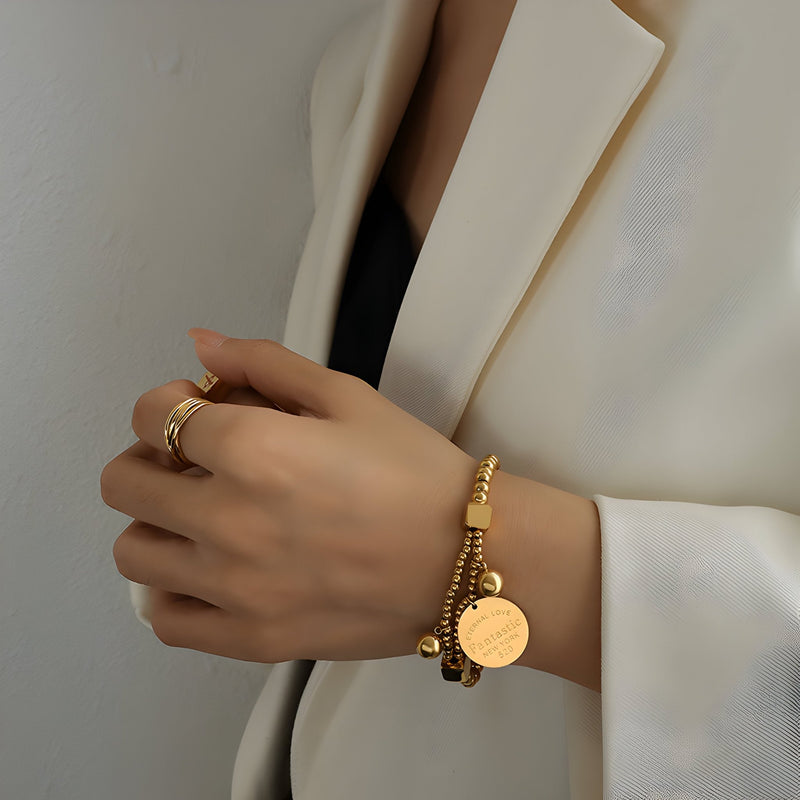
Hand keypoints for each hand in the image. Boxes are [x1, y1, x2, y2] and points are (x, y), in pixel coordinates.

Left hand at [101, 331, 474, 662]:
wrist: (468, 556)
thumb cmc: (415, 470)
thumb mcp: (348, 396)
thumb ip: (265, 362)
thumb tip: (201, 344)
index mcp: (253, 449)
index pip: (152, 414)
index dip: (167, 401)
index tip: (200, 409)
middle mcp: (228, 520)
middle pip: (123, 483)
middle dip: (149, 456)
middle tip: (194, 460)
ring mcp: (235, 589)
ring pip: (134, 553)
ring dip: (155, 523)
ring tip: (202, 517)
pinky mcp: (252, 639)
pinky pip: (166, 621)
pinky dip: (172, 592)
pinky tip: (211, 574)